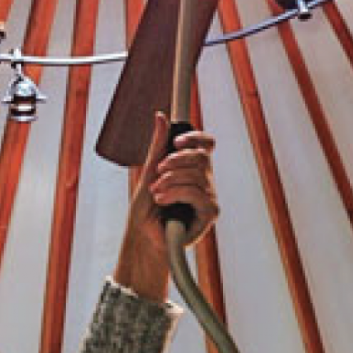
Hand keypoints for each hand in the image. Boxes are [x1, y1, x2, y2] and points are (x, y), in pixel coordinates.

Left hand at [113, 112, 217, 300]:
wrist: (142, 235)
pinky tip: (163, 201)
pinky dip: (175, 193)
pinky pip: (196, 193)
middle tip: (158, 172)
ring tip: (156, 192)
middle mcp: (204, 180)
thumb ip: (158, 145)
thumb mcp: (149, 171)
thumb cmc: (147, 207)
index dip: (195, 138)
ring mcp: (208, 196)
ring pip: (196, 175)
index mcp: (192, 168)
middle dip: (175, 161)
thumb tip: (161, 116)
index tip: (176, 141)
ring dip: (170, 181)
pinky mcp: (209, 213)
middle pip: (201, 157)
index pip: (206, 145)